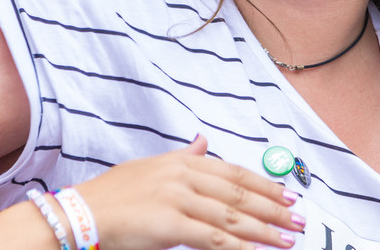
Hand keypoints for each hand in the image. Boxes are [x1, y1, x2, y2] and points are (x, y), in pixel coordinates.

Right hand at [77, 135, 303, 249]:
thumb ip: (183, 156)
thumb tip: (203, 141)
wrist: (81, 214)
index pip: (234, 173)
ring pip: (232, 216)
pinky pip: (213, 238)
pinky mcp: (170, 225)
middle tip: (298, 219)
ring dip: (265, 230)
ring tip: (288, 239)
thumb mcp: (151, 166)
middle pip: (239, 193)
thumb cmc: (114, 195)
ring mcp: (178, 199)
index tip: (288, 195)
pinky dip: (240, 247)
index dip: (264, 185)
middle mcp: (184, 176)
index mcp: (182, 162)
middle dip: (273, 208)